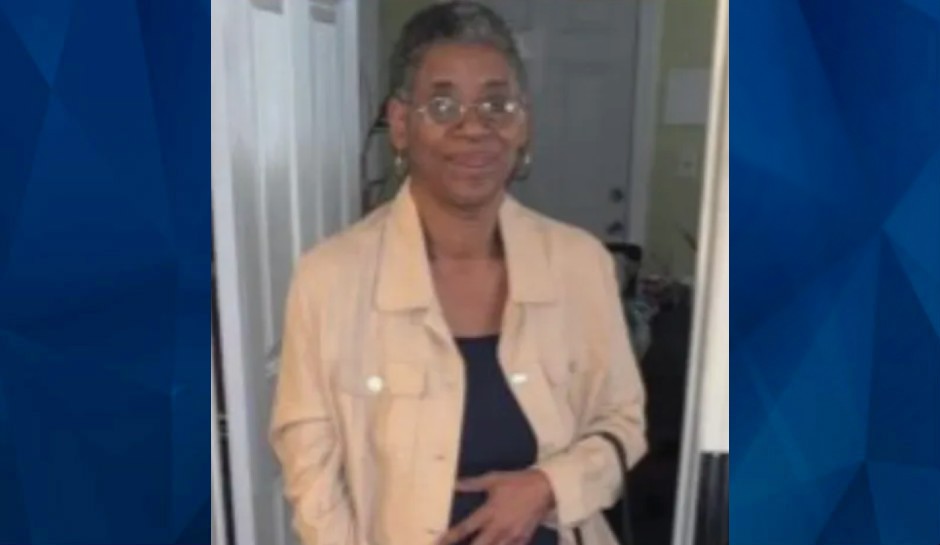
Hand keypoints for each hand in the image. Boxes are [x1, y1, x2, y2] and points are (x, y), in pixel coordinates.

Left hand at [438, 469, 554, 544]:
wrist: (545, 488)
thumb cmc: (517, 482)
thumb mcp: (493, 479)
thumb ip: (472, 484)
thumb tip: (453, 483)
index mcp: (489, 512)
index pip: (465, 528)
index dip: (449, 537)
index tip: (437, 542)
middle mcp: (499, 528)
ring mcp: (512, 536)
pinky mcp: (523, 539)